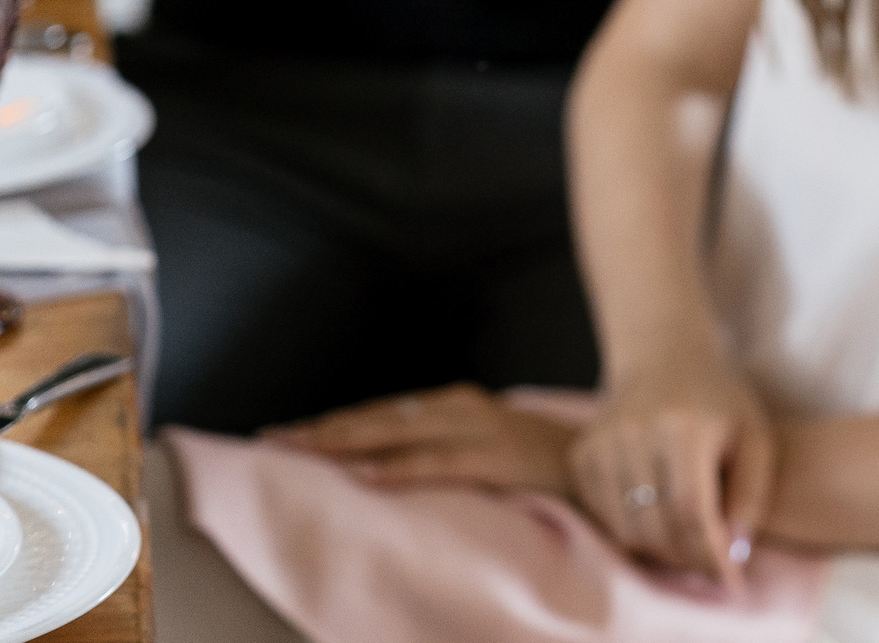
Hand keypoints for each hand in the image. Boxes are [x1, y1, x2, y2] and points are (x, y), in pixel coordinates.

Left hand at [264, 383, 575, 497]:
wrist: (605, 463)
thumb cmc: (544, 462)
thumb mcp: (487, 445)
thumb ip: (444, 445)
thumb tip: (387, 460)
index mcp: (457, 403)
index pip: (380, 413)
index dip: (331, 423)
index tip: (285, 434)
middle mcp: (462, 406)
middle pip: (379, 419)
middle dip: (323, 430)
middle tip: (273, 440)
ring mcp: (481, 428)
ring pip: (398, 433)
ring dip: (345, 442)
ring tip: (301, 450)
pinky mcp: (498, 456)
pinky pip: (438, 463)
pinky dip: (397, 468)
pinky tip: (362, 475)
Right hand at [570, 351, 772, 587]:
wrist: (665, 356)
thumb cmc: (720, 402)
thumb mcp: (755, 438)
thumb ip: (752, 494)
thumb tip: (735, 551)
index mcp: (683, 427)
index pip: (690, 511)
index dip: (709, 554)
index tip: (730, 581)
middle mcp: (636, 432)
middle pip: (655, 526)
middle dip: (687, 558)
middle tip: (711, 566)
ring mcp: (603, 442)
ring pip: (626, 528)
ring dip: (659, 550)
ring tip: (688, 544)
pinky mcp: (583, 452)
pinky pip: (603, 515)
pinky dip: (631, 530)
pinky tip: (658, 520)